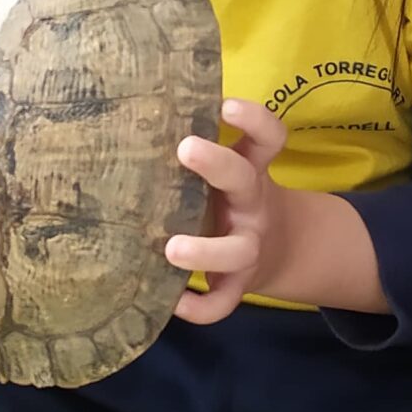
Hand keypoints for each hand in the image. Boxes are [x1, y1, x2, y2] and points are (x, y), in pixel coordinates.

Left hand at [168, 100, 289, 321]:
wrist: (281, 248)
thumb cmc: (232, 198)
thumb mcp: (231, 170)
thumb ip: (199, 149)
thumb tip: (130, 114)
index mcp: (251, 170)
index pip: (268, 138)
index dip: (254, 119)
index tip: (226, 104)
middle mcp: (253, 205)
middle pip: (245, 180)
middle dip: (218, 163)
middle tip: (186, 147)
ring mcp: (249, 246)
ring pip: (238, 251)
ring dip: (206, 250)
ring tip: (171, 249)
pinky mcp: (240, 283)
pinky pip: (225, 301)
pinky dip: (201, 307)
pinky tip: (173, 301)